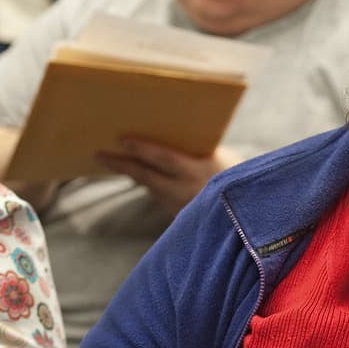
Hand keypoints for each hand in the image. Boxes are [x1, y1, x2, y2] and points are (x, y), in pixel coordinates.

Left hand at [96, 139, 240, 213]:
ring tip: (110, 160)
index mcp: (199, 171)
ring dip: (131, 174)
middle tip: (100, 155)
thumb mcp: (222, 158)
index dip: (142, 150)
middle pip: (147, 176)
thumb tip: (173, 130)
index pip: (165, 159)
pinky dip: (146, 184)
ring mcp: (180, 206)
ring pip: (149, 187)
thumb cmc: (236, 175)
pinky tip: (135, 173)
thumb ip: (198, 149)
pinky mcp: (178, 217)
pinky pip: (157, 196)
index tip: (123, 140)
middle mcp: (186, 191)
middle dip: (122, 165)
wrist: (249, 213)